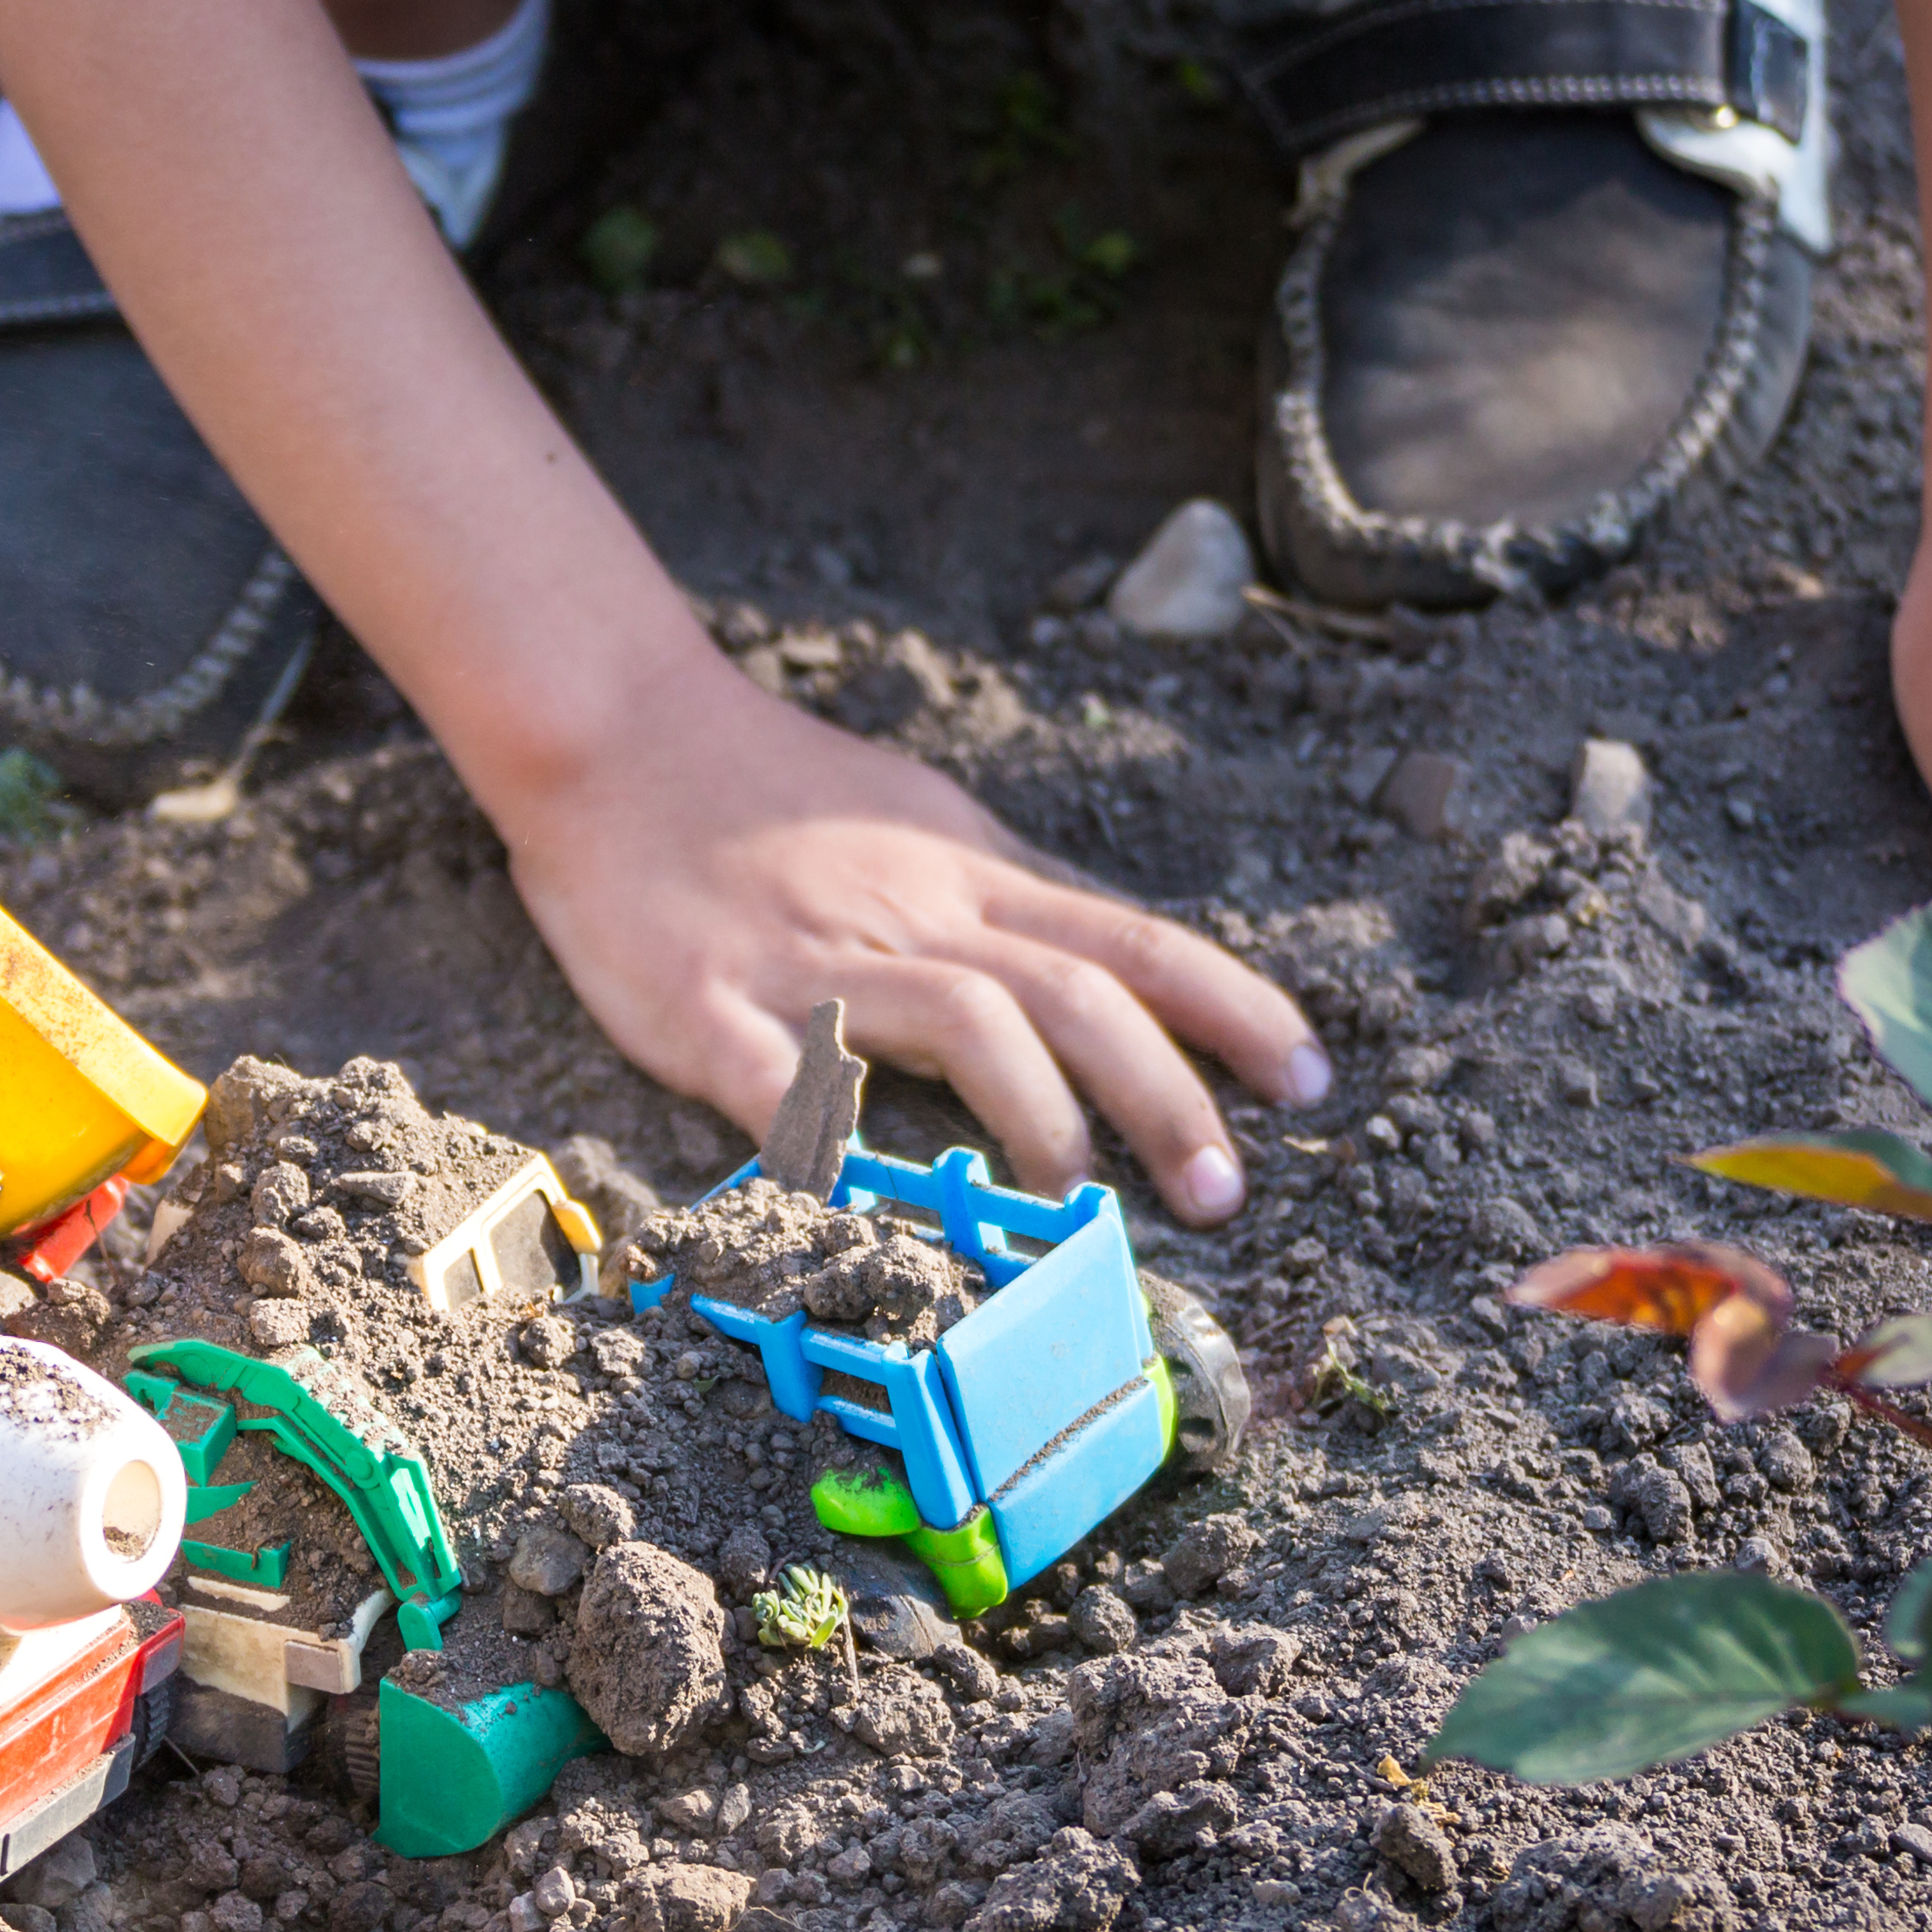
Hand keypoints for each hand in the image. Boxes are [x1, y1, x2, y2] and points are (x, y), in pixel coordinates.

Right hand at [484, 650, 1331, 1224]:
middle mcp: (914, 919)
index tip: (1312, 1079)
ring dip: (1038, 1111)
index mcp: (969, 882)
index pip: (1131, 942)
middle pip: (1072, 993)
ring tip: (1080, 1199)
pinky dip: (826, 1137)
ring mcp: (813, 964)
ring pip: (962, 1019)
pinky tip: (863, 1196)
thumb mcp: (924, 831)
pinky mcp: (708, 1006)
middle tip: (1226, 1192)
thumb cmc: (771, 793)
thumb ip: (1013, 909)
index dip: (1232, 1010)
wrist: (618, 732)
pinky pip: (776, 1079)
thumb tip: (1121, 974)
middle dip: (1165, 1094)